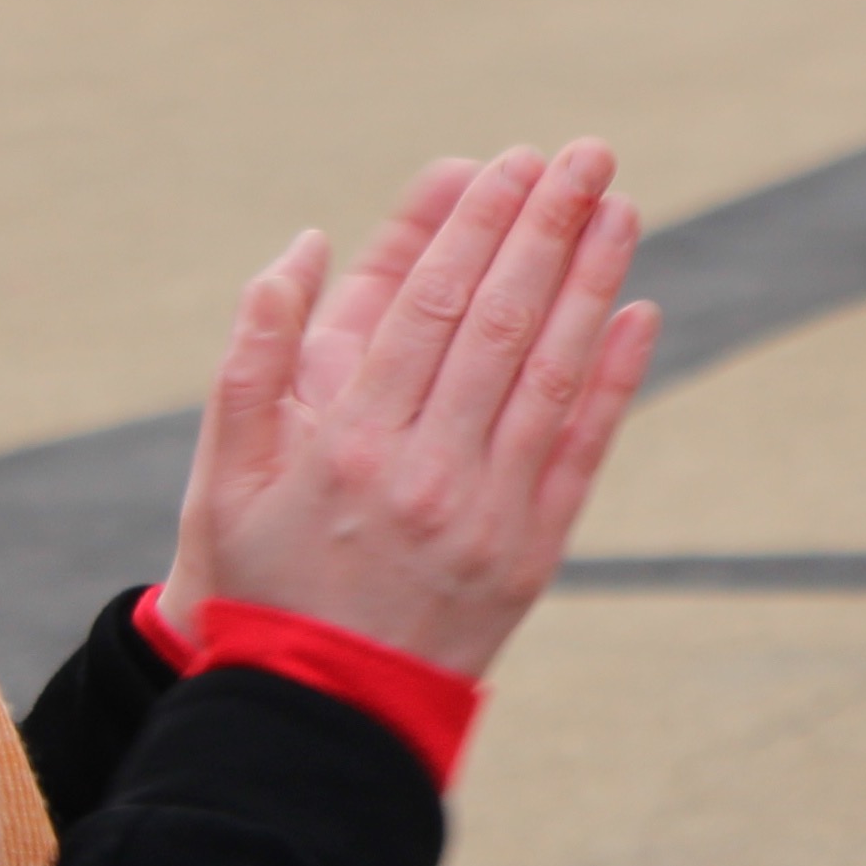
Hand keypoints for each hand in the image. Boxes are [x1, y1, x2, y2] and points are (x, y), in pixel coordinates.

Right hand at [159, 144, 661, 678]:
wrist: (316, 711)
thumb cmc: (263, 580)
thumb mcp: (225, 474)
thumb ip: (253, 357)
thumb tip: (304, 245)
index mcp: (351, 442)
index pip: (430, 305)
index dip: (478, 225)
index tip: (511, 162)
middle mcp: (427, 472)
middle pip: (504, 323)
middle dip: (548, 227)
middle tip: (586, 154)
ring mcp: (488, 515)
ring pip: (555, 376)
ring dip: (594, 284)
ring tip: (619, 209)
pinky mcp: (532, 554)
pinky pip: (584, 451)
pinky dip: (617, 380)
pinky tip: (640, 313)